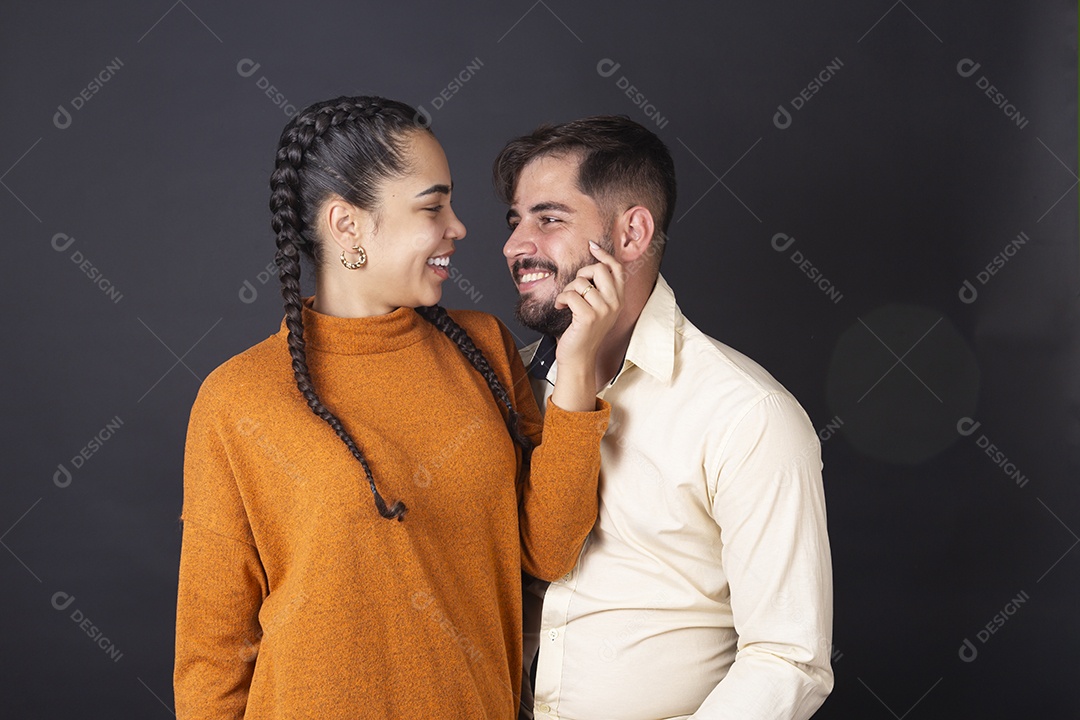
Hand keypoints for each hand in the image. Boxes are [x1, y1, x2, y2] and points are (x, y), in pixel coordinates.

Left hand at [553, 241, 625, 375]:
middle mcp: (615, 303)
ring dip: (567, 290)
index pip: (617, 268)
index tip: (591, 246)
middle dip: (581, 274)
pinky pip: (570, 295)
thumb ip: (599, 288)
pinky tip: (561, 308)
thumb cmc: (583, 331)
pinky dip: (560, 300)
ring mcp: (603, 310)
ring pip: (580, 282)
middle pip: (598, 269)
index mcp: (619, 299)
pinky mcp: (588, 316)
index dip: (604, 254)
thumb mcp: (597, 307)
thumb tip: (594, 261)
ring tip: (566, 303)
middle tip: (574, 288)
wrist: (579, 357)